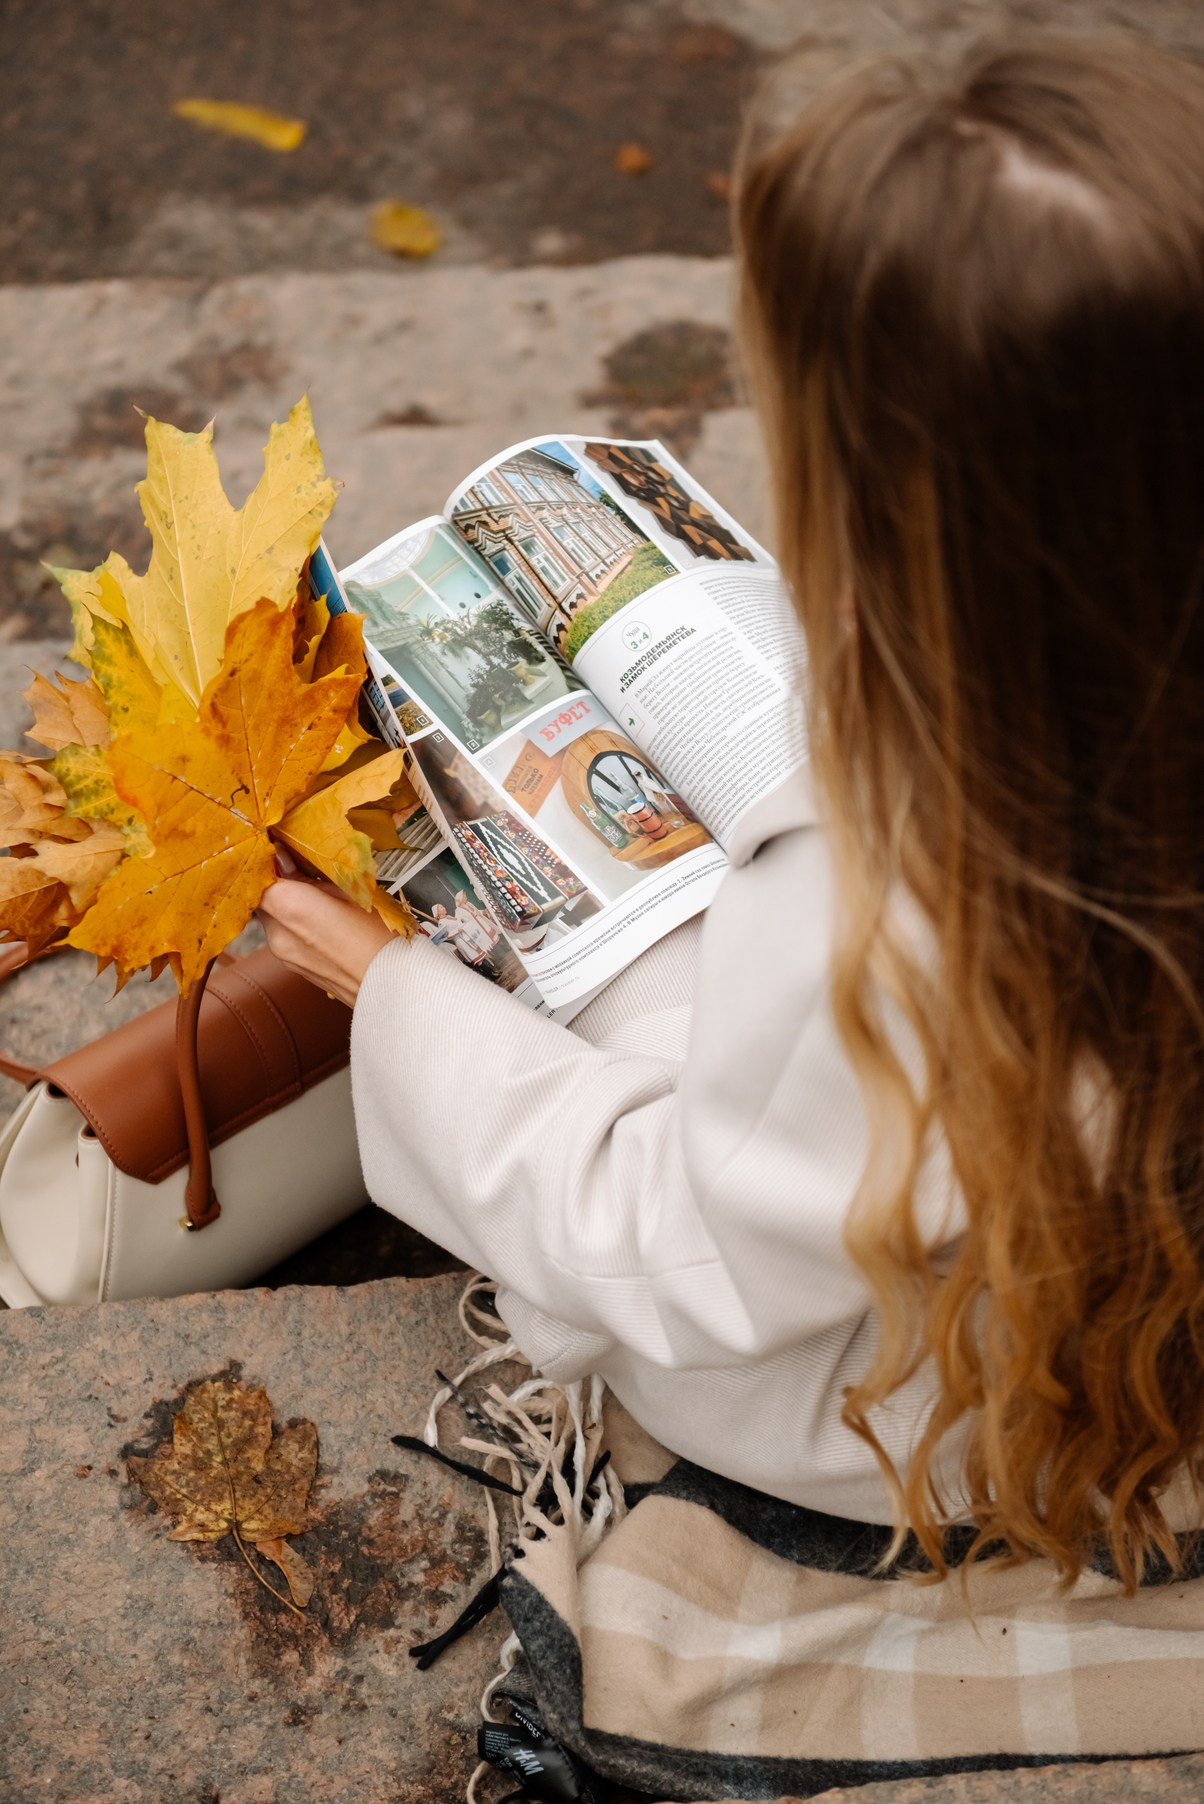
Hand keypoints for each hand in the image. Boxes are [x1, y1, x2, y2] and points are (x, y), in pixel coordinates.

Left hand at [256, 855, 395, 1006]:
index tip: (282, 851)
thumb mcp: (351, 891)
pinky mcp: (294, 969)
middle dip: (278, 885)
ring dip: (287, 907)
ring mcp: (283, 955)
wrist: (395, 986)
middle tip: (305, 874)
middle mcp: (277, 933)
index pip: (256, 876)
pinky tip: (324, 925)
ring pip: (272, 919)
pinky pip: (284, 938)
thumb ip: (307, 874)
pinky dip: (295, 927)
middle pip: (262, 899)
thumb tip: (281, 856)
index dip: (266, 862)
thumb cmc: (381, 934)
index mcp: (290, 906)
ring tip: (320, 902)